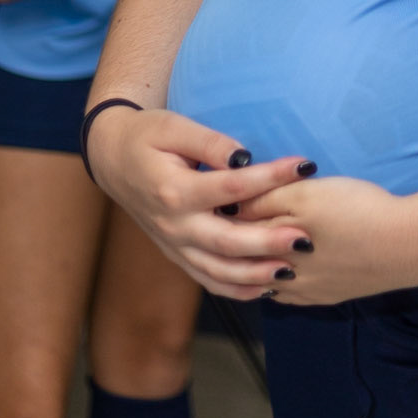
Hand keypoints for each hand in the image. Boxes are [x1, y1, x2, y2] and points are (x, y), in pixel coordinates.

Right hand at [86, 104, 314, 299]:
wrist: (113, 160)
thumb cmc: (146, 137)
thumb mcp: (173, 127)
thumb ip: (210, 143)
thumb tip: (245, 157)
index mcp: (174, 191)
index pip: (231, 187)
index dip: (270, 177)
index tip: (305, 166)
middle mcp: (175, 225)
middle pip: (227, 241)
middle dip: (268, 243)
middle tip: (305, 239)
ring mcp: (175, 245)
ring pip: (218, 272)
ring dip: (256, 274)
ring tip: (292, 269)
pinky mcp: (177, 255)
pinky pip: (208, 280)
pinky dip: (238, 289)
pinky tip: (268, 286)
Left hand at [239, 175, 417, 305]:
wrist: (410, 246)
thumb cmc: (358, 212)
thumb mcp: (308, 194)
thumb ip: (266, 197)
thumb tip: (228, 202)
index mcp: (274, 247)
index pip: (234, 231)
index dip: (226, 212)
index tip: (219, 196)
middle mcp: (284, 276)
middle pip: (247, 259)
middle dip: (234, 240)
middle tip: (229, 218)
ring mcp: (306, 291)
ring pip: (265, 281)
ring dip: (254, 264)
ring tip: (249, 243)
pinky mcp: (327, 297)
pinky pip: (289, 294)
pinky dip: (278, 282)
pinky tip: (280, 272)